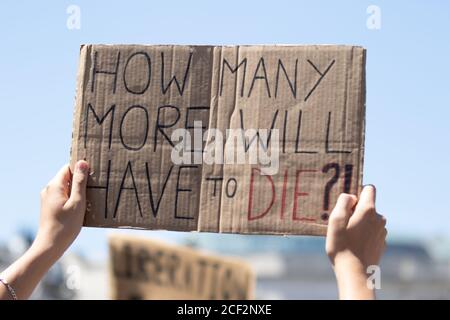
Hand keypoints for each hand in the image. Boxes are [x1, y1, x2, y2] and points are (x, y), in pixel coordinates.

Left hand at [0, 160, 88, 299]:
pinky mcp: (49, 207)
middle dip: (81, 180)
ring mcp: (48, 199)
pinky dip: (72, 199)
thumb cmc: (66, 225)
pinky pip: (63, 197)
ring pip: (66, 188)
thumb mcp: (77, 202)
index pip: (68, 168)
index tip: (94, 172)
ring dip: (78, 191)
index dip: (81, 168)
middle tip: (96, 186)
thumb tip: (82, 163)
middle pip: (67, 177)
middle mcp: (49, 190)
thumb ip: (79, 182)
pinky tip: (82, 207)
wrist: (50, 246)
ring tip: (90, 198)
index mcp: (55, 186)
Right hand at [326, 185, 386, 298]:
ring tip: (347, 236)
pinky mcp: (381, 244)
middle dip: (356, 211)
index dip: (357, 192)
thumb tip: (351, 196)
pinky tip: (354, 245)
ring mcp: (382, 232)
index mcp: (368, 210)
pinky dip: (364, 235)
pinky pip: (372, 232)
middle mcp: (379, 219)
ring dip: (360, 224)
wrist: (355, 273)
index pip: (369, 189)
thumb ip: (343, 202)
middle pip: (368, 206)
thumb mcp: (335, 220)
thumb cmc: (342, 246)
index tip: (348, 203)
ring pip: (370, 220)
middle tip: (343, 224)